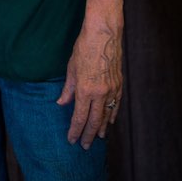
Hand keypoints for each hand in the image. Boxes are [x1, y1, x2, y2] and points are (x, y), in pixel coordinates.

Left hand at [57, 23, 122, 148]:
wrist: (104, 34)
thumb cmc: (84, 48)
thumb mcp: (71, 68)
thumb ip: (67, 89)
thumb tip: (62, 103)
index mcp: (85, 89)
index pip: (79, 117)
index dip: (75, 130)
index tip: (72, 140)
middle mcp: (99, 93)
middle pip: (94, 121)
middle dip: (89, 135)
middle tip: (85, 146)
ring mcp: (111, 90)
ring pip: (107, 115)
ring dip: (102, 128)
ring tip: (99, 138)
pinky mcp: (119, 85)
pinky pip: (116, 106)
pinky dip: (112, 115)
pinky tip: (110, 121)